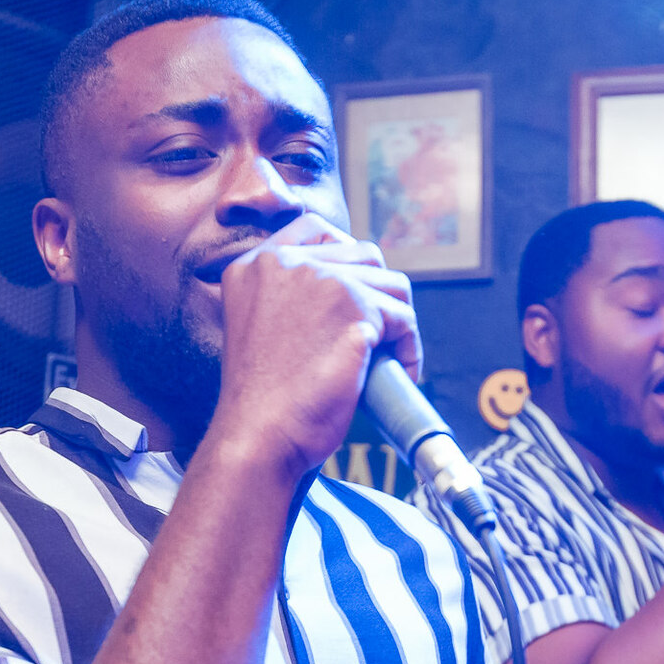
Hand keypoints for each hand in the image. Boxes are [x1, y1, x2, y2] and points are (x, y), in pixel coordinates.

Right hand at [206, 213, 418, 482]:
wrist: (258, 436)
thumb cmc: (261, 401)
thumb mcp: (258, 329)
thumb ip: (288, 298)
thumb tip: (347, 288)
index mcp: (254, 266)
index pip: (314, 227)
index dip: (345, 255)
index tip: (358, 291)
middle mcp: (284, 263)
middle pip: (362, 254)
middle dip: (378, 294)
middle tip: (378, 336)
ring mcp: (320, 281)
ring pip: (390, 283)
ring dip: (398, 320)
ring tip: (391, 357)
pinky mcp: (354, 308)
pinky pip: (403, 317)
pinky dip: (409, 347)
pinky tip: (401, 372)